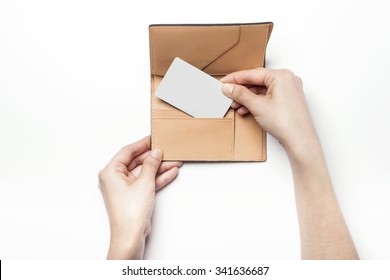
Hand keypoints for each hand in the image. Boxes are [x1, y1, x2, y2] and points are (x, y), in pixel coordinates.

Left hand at [98, 136, 181, 258]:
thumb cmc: (129, 213)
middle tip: (167, 150)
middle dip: (154, 158)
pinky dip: (158, 178)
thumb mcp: (144, 183)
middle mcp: (115, 179)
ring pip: (144, 172)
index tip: (153, 138)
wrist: (131, 236)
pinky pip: (147, 182)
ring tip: (174, 161)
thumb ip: (150, 165)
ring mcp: (125, 188)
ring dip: (159, 168)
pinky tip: (171, 172)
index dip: (141, 144)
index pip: (127, 152)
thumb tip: (155, 153)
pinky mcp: (134, 196)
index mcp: (110, 172)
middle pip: (137, 162)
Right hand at [221, 68, 315, 158]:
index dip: (235, 78)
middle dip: (241, 90)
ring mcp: (289, 90)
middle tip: (228, 94)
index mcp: (282, 76)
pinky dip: (257, 102)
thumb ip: (241, 94)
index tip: (224, 82)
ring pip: (262, 90)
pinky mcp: (288, 100)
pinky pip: (268, 97)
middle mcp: (287, 80)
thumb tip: (229, 87)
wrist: (299, 140)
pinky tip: (246, 109)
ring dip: (247, 98)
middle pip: (257, 81)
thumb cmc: (286, 123)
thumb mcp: (257, 106)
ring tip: (235, 105)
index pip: (253, 73)